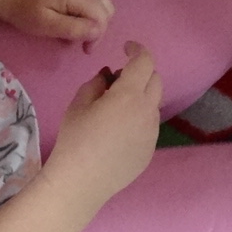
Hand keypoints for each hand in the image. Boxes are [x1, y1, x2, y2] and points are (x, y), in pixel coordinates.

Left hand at [0, 0, 115, 41]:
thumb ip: (73, 29)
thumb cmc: (25, 11)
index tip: (83, 49)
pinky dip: (89, 8)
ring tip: (75, 28)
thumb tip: (97, 32)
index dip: (97, 35)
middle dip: (98, 27)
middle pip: (107, 7)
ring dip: (94, 18)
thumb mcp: (46, 26)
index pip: (102, 16)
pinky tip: (74, 14)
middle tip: (80, 40)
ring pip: (103, 1)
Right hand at [41, 43, 161, 211]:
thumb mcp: (79, 104)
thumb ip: (97, 83)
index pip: (145, 62)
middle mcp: (147, 111)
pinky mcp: (151, 149)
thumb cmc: (75, 139)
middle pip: (155, 80)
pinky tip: (118, 132)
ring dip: (141, 97)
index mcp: (129, 95)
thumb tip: (108, 77)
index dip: (137, 50)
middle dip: (141, 72)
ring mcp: (153, 132)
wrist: (81, 183)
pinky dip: (139, 118)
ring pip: (154, 104)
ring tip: (116, 109)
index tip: (126, 48)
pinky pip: (150, 125)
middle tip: (119, 79)